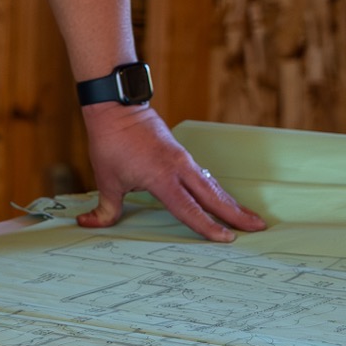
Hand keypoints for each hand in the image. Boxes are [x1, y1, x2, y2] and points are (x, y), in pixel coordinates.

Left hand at [78, 106, 266, 241]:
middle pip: (212, 195)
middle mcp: (178, 168)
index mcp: (161, 178)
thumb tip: (87, 224)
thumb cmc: (110, 142)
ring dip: (231, 202)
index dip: (207, 226)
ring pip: (212, 185)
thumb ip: (104, 208)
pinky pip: (204, 176)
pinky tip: (224, 199)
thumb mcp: (105, 178)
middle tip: (257, 228)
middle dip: (235, 213)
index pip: (188, 208)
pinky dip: (217, 190)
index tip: (226, 239)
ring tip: (251, 218)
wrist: (116, 107)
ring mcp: (182, 159)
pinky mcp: (181, 154)